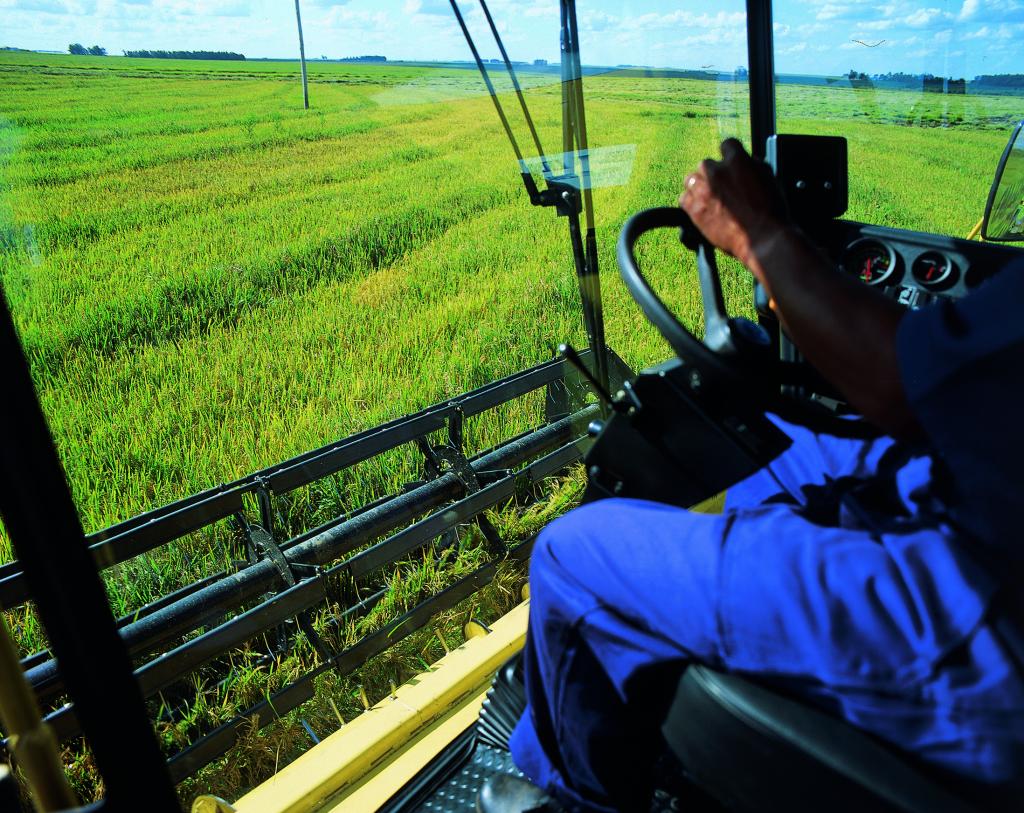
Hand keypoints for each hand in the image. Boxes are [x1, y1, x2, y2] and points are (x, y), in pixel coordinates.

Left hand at [678, 139, 787, 283]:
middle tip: (721, 190)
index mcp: (737, 159)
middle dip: (713, 175)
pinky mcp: (694, 209)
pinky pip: (683, 199)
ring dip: (699, 187)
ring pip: (691, 179)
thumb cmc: (771, 210)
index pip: (726, 145)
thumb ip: (752, 164)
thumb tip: (745, 162)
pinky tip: (702, 210)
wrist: (763, 237)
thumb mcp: (768, 177)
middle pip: (706, 165)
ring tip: (710, 200)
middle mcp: (716, 171)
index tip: (729, 167)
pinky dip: (691, 203)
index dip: (729, 157)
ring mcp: (703, 190)